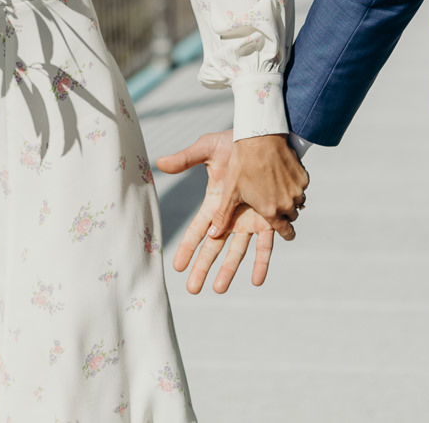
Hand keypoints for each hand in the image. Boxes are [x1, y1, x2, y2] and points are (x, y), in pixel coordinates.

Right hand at [156, 131, 306, 293]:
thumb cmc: (234, 144)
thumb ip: (186, 159)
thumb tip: (160, 162)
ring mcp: (249, 221)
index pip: (197, 230)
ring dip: (228, 270)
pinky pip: (265, 245)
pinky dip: (262, 262)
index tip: (176, 266)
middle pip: (213, 247)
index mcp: (214, 203)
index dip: (187, 248)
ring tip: (218, 289)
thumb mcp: (207, 149)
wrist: (264, 139)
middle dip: (202, 268)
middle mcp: (230, 217)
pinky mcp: (268, 220)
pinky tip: (257, 280)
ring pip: (237, 252)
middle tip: (192, 288)